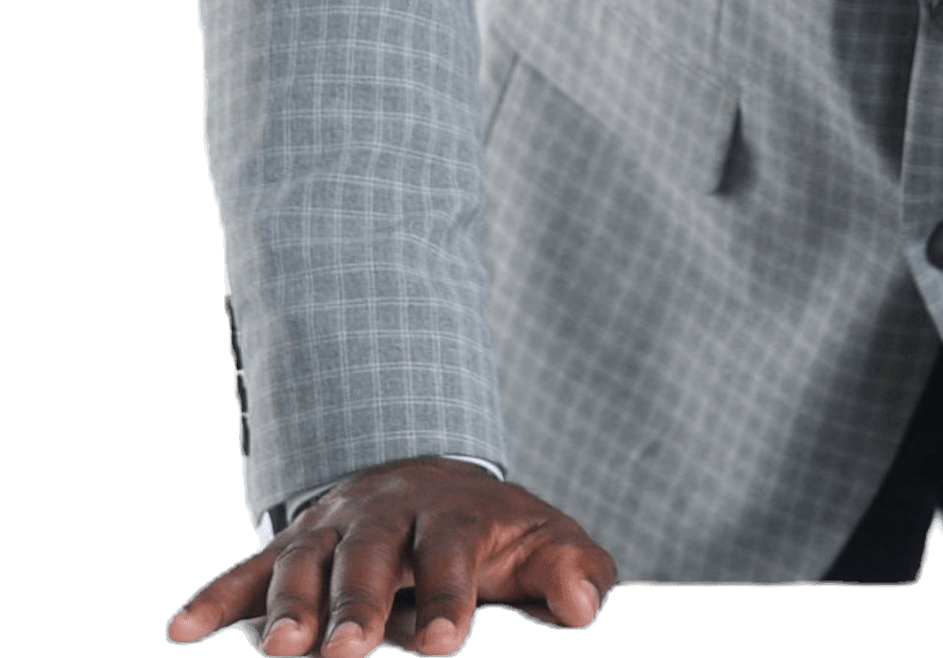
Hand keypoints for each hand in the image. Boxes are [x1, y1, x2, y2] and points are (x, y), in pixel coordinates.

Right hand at [165, 456, 617, 655]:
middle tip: (346, 654)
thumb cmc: (496, 534)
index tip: (444, 644)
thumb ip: (575, 572)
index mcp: (452, 512)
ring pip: (305, 561)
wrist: (435, 478)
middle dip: (356, 603)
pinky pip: (248, 570)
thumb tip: (587, 607)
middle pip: (369, 554)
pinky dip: (215, 597)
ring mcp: (332, 528)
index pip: (449, 552)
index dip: (446, 596)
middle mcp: (386, 513)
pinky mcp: (292, 547)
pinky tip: (180, 629)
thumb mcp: (546, 543)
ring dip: (288, 606)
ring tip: (279, 654)